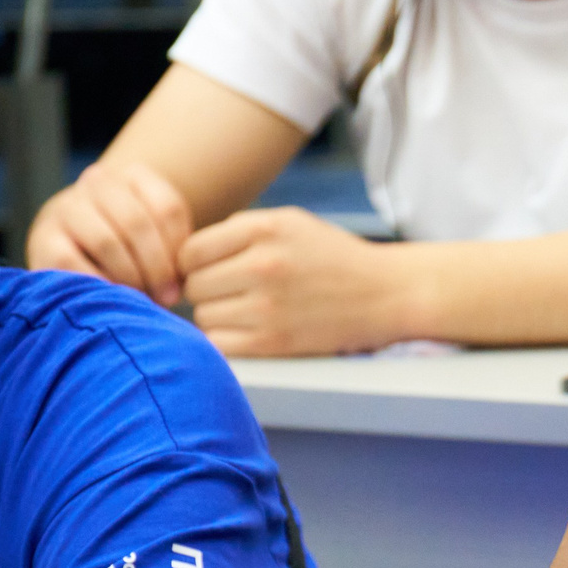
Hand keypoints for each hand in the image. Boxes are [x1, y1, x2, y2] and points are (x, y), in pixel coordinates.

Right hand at [27, 159, 195, 304]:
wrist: (72, 247)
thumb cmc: (128, 249)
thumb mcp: (156, 240)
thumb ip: (173, 251)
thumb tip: (176, 289)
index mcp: (133, 176)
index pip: (167, 209)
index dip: (178, 250)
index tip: (182, 278)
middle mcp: (97, 182)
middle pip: (137, 223)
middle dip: (157, 268)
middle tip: (166, 297)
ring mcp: (66, 206)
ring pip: (106, 241)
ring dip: (129, 277)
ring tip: (139, 298)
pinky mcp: (44, 237)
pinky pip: (73, 262)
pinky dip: (96, 283)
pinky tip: (109, 296)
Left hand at [181, 208, 418, 355]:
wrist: (387, 294)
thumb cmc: (333, 258)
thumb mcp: (289, 222)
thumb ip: (238, 231)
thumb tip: (181, 256)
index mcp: (263, 228)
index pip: (190, 250)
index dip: (195, 263)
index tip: (214, 272)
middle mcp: (263, 264)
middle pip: (193, 285)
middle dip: (207, 291)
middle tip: (233, 295)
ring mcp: (267, 305)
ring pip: (203, 316)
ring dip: (217, 318)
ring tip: (246, 313)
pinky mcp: (275, 342)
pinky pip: (219, 344)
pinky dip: (226, 342)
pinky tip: (247, 333)